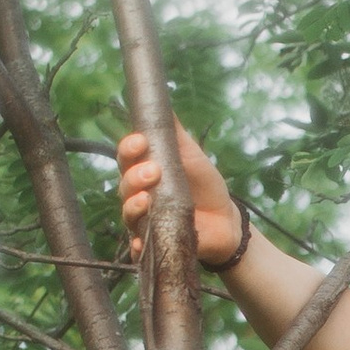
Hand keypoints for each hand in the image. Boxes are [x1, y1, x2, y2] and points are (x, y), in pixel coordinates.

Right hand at [117, 122, 243, 267]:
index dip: (129, 148)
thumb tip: (164, 103)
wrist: (226, 221)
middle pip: (123, 184)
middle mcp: (138, 194)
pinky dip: (138, 244)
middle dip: (134, 176)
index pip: (126, 157)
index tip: (141, 142)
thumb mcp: (193, 155)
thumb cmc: (205, 185)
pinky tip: (142, 241)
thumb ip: (176, 134)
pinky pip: (138, 246)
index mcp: (144, 170)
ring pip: (127, 213)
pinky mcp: (152, 243)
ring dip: (132, 205)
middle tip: (154, 171)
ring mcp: (144, 220)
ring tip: (147, 199)